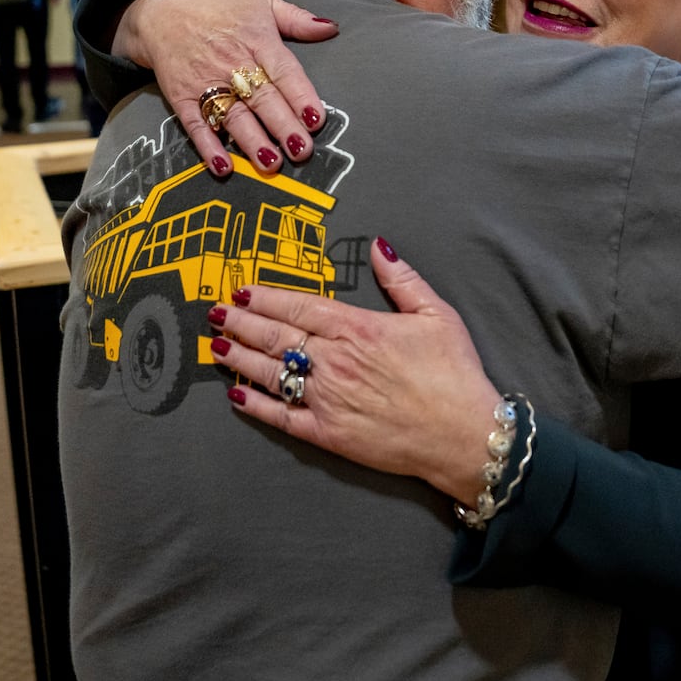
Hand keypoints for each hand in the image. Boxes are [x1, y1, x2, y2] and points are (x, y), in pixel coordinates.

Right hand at [112, 0, 337, 176]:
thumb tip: (331, 29)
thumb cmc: (218, 9)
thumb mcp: (259, 2)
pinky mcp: (182, 97)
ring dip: (252, 141)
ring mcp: (205, 82)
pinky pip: (196, 125)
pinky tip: (223, 167)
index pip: (284, 70)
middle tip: (301, 150)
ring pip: (233, 115)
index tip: (316, 119)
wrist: (161, 13)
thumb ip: (297, 19)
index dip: (300, 95)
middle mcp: (232, 63)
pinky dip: (208, 147)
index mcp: (257, 40)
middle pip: (262, 98)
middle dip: (282, 125)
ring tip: (270, 164)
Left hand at [208, 238, 503, 504]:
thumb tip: (379, 246)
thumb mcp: (437, 314)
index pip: (299, 306)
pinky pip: (282, 417)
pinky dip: (257, 406)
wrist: (464, 435)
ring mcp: (328, 399)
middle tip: (216, 313)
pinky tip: (237, 396)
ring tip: (217, 347)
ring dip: (241, 358)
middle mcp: (335, 361)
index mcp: (358, 328)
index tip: (243, 290)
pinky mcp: (329, 434)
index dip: (266, 297)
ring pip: (272, 373)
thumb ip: (403, 279)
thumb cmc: (454, 374)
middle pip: (276, 336)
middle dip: (241, 322)